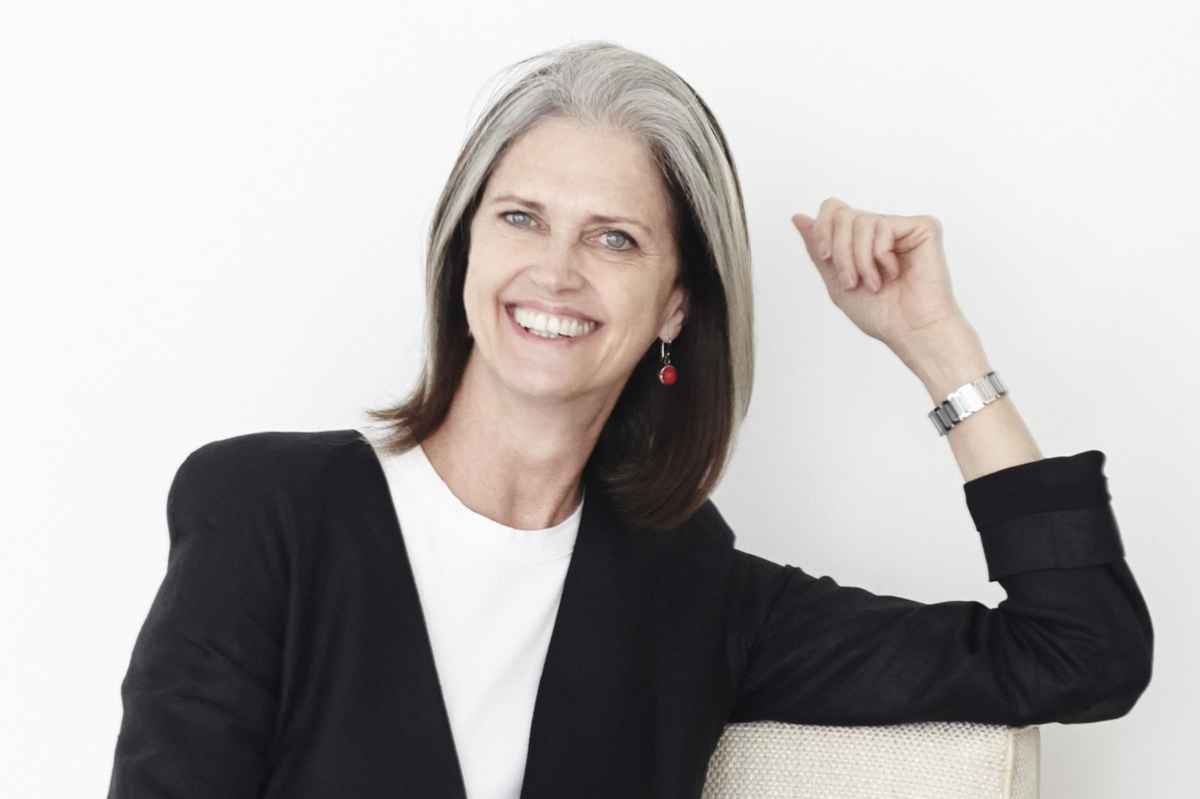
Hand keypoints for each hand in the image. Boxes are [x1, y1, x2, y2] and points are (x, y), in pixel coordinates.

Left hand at [792, 198, 963, 353]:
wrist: (909, 329)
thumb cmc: (880, 313)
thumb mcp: (835, 280)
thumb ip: (818, 249)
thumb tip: (798, 217)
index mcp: (861, 241)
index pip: (834, 210)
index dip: (823, 228)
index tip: (825, 257)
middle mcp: (880, 230)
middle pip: (844, 215)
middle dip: (841, 251)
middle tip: (851, 281)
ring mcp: (902, 228)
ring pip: (862, 221)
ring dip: (860, 259)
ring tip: (873, 284)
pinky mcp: (923, 227)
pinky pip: (884, 225)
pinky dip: (881, 254)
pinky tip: (894, 273)